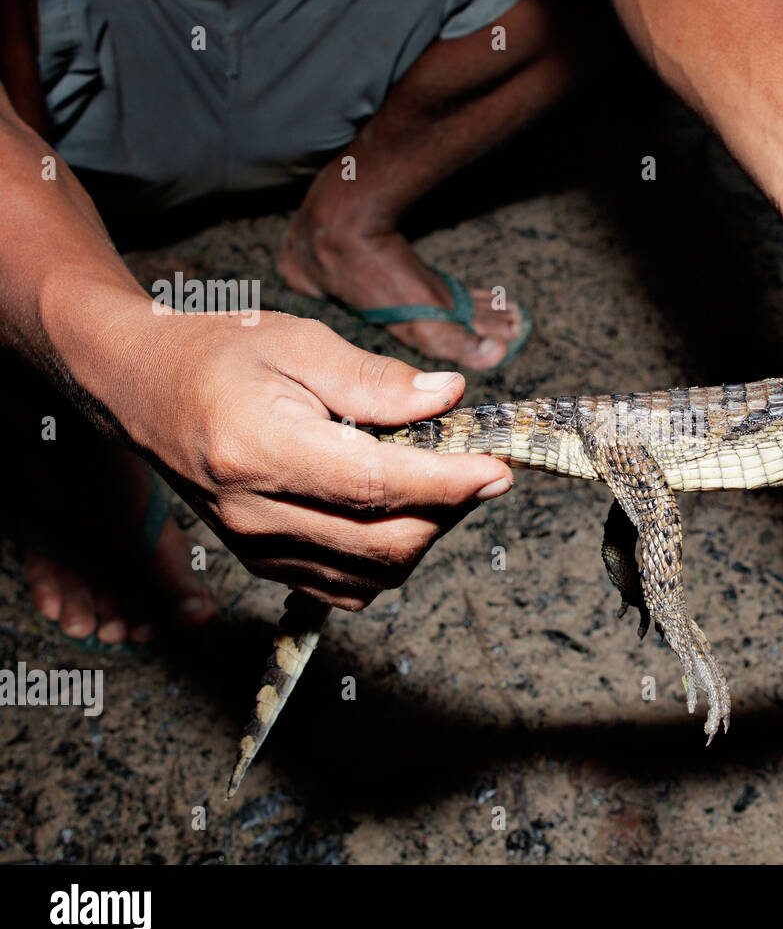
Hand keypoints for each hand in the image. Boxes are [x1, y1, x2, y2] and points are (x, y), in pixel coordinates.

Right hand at [91, 303, 510, 608]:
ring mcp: (256, 548)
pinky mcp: (263, 564)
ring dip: (425, 536)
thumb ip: (375, 378)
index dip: (447, 483)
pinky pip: (347, 587)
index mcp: (259, 449)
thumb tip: (447, 398)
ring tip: (437, 485)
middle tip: (477, 470)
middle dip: (449, 512)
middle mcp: (254, 513)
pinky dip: (389, 559)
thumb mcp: (297, 341)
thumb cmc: (216, 353)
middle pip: (383, 543)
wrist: (139, 389)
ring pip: (373, 575)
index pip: (375, 485)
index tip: (496, 469)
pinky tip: (399, 511)